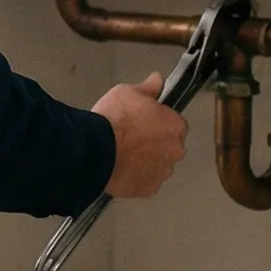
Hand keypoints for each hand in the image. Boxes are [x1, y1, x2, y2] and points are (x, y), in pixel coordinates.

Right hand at [93, 73, 186, 198]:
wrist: (95, 150)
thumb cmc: (114, 118)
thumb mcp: (127, 92)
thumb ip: (147, 88)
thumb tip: (158, 79)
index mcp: (175, 126)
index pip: (175, 124)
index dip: (159, 122)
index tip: (144, 121)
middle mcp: (175, 152)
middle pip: (169, 147)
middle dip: (156, 144)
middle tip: (132, 139)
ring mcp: (162, 173)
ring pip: (158, 166)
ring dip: (147, 161)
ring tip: (124, 156)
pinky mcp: (147, 190)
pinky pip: (145, 182)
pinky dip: (137, 177)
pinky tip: (121, 169)